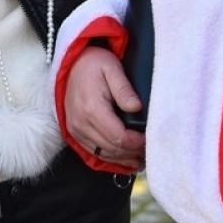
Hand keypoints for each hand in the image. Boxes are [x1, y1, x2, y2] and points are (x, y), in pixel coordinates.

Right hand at [62, 47, 144, 170]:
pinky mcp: (75, 132)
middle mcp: (81, 123)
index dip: (136, 143)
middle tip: (150, 149)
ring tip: (141, 157)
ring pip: (103, 153)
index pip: (118, 137)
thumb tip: (137, 107)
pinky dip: (111, 157)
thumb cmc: (94, 64)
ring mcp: (76, 129)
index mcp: (92, 109)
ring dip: (123, 158)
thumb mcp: (112, 68)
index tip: (149, 139)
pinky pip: (94, 151)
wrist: (72, 64)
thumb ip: (124, 89)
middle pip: (112, 149)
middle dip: (132, 152)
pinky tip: (126, 158)